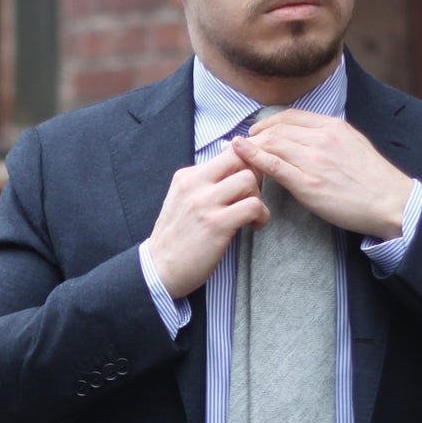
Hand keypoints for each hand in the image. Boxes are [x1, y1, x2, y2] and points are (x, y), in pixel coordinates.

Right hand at [148, 149, 270, 298]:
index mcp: (186, 177)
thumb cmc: (177, 238)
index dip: (247, 164)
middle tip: (253, 196)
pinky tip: (254, 226)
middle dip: (256, 176)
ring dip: (258, 197)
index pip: (229, 152)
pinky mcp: (216, 224)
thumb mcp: (182, 200)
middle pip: (240, 158)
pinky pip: (253, 206)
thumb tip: (230, 154)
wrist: (159, 270)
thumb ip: (204, 181)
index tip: (248, 183)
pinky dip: (261, 215)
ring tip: (253, 215)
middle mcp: (194, 185)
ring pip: (248, 179)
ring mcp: (204, 203)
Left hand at [231, 111, 412, 239]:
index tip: (257, 131)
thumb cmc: (374, 180)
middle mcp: (322, 138)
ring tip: (236, 154)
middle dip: (254, 135)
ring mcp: (313, 160)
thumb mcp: (353, 145)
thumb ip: (330, 137)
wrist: (391, 202)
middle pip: (277, 129)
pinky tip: (239, 154)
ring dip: (250, 147)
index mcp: (334, 126)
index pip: (291, 117)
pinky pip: (272, 165)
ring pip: (271, 144)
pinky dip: (252, 158)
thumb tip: (307, 138)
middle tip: (240, 144)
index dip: (268, 122)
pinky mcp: (307, 183)